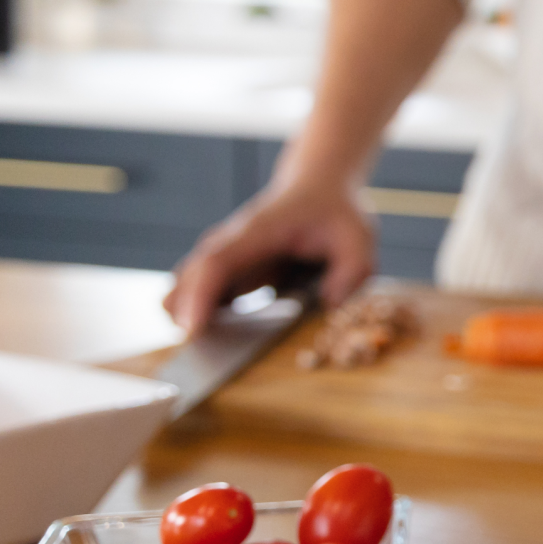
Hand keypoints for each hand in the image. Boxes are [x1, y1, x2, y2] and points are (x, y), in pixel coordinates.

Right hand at [165, 175, 375, 335]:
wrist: (318, 186)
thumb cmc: (336, 212)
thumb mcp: (358, 239)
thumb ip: (350, 273)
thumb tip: (331, 305)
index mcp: (258, 232)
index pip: (216, 262)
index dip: (200, 296)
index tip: (193, 330)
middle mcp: (229, 243)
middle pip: (188, 280)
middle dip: (187, 317)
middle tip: (203, 357)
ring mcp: (222, 255)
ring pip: (184, 289)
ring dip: (190, 318)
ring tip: (212, 352)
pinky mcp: (225, 269)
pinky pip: (197, 295)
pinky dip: (200, 317)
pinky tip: (221, 339)